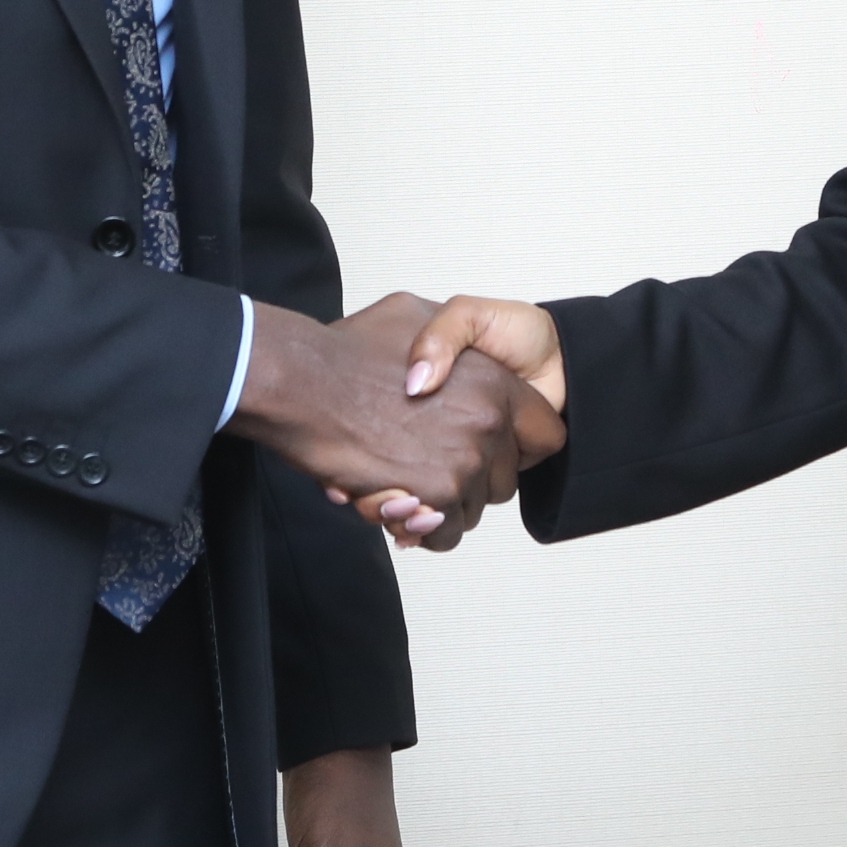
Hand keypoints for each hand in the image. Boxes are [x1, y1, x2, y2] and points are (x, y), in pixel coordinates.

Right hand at [231, 295, 557, 549]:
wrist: (301, 381)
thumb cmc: (347, 350)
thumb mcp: (410, 314)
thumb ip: (445, 340)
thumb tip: (452, 369)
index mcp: (494, 382)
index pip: (545, 434)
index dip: (517, 445)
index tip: (488, 448)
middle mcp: (488, 421)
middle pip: (505, 479)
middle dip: (473, 480)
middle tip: (430, 465)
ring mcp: (464, 460)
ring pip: (473, 509)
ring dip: (443, 505)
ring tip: (406, 483)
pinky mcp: (434, 494)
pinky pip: (445, 532)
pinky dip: (424, 530)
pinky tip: (399, 504)